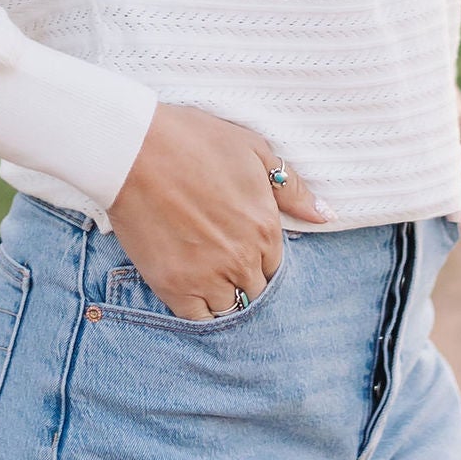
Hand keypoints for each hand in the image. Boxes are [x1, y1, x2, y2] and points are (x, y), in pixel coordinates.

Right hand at [106, 105, 330, 320]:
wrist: (134, 149)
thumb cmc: (193, 141)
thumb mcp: (253, 150)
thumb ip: (292, 189)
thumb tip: (326, 216)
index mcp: (266, 228)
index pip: (276, 266)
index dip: (259, 258)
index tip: (239, 246)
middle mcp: (243, 259)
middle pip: (255, 291)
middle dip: (243, 279)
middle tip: (219, 261)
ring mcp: (208, 276)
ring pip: (230, 309)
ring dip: (222, 296)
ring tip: (203, 276)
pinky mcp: (174, 286)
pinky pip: (197, 319)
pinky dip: (198, 310)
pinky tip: (189, 291)